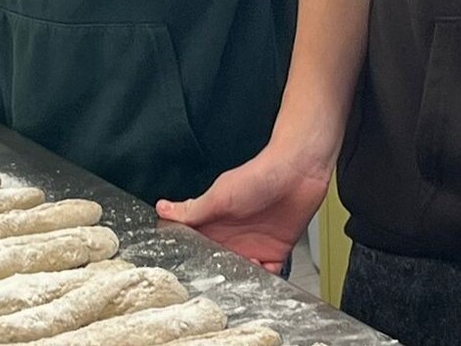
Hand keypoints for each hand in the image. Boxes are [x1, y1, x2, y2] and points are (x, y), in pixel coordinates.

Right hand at [155, 143, 332, 272]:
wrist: (299, 170)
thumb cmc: (260, 174)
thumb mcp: (220, 193)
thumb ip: (193, 209)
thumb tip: (162, 209)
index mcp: (216, 224)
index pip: (198, 249)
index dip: (194, 263)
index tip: (189, 278)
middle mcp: (233, 238)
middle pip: (220, 268)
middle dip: (218, 281)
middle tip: (215, 290)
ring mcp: (255, 246)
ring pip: (243, 276)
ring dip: (241, 284)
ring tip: (238, 288)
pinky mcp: (276, 252)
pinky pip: (268, 275)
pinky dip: (264, 282)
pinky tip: (260, 281)